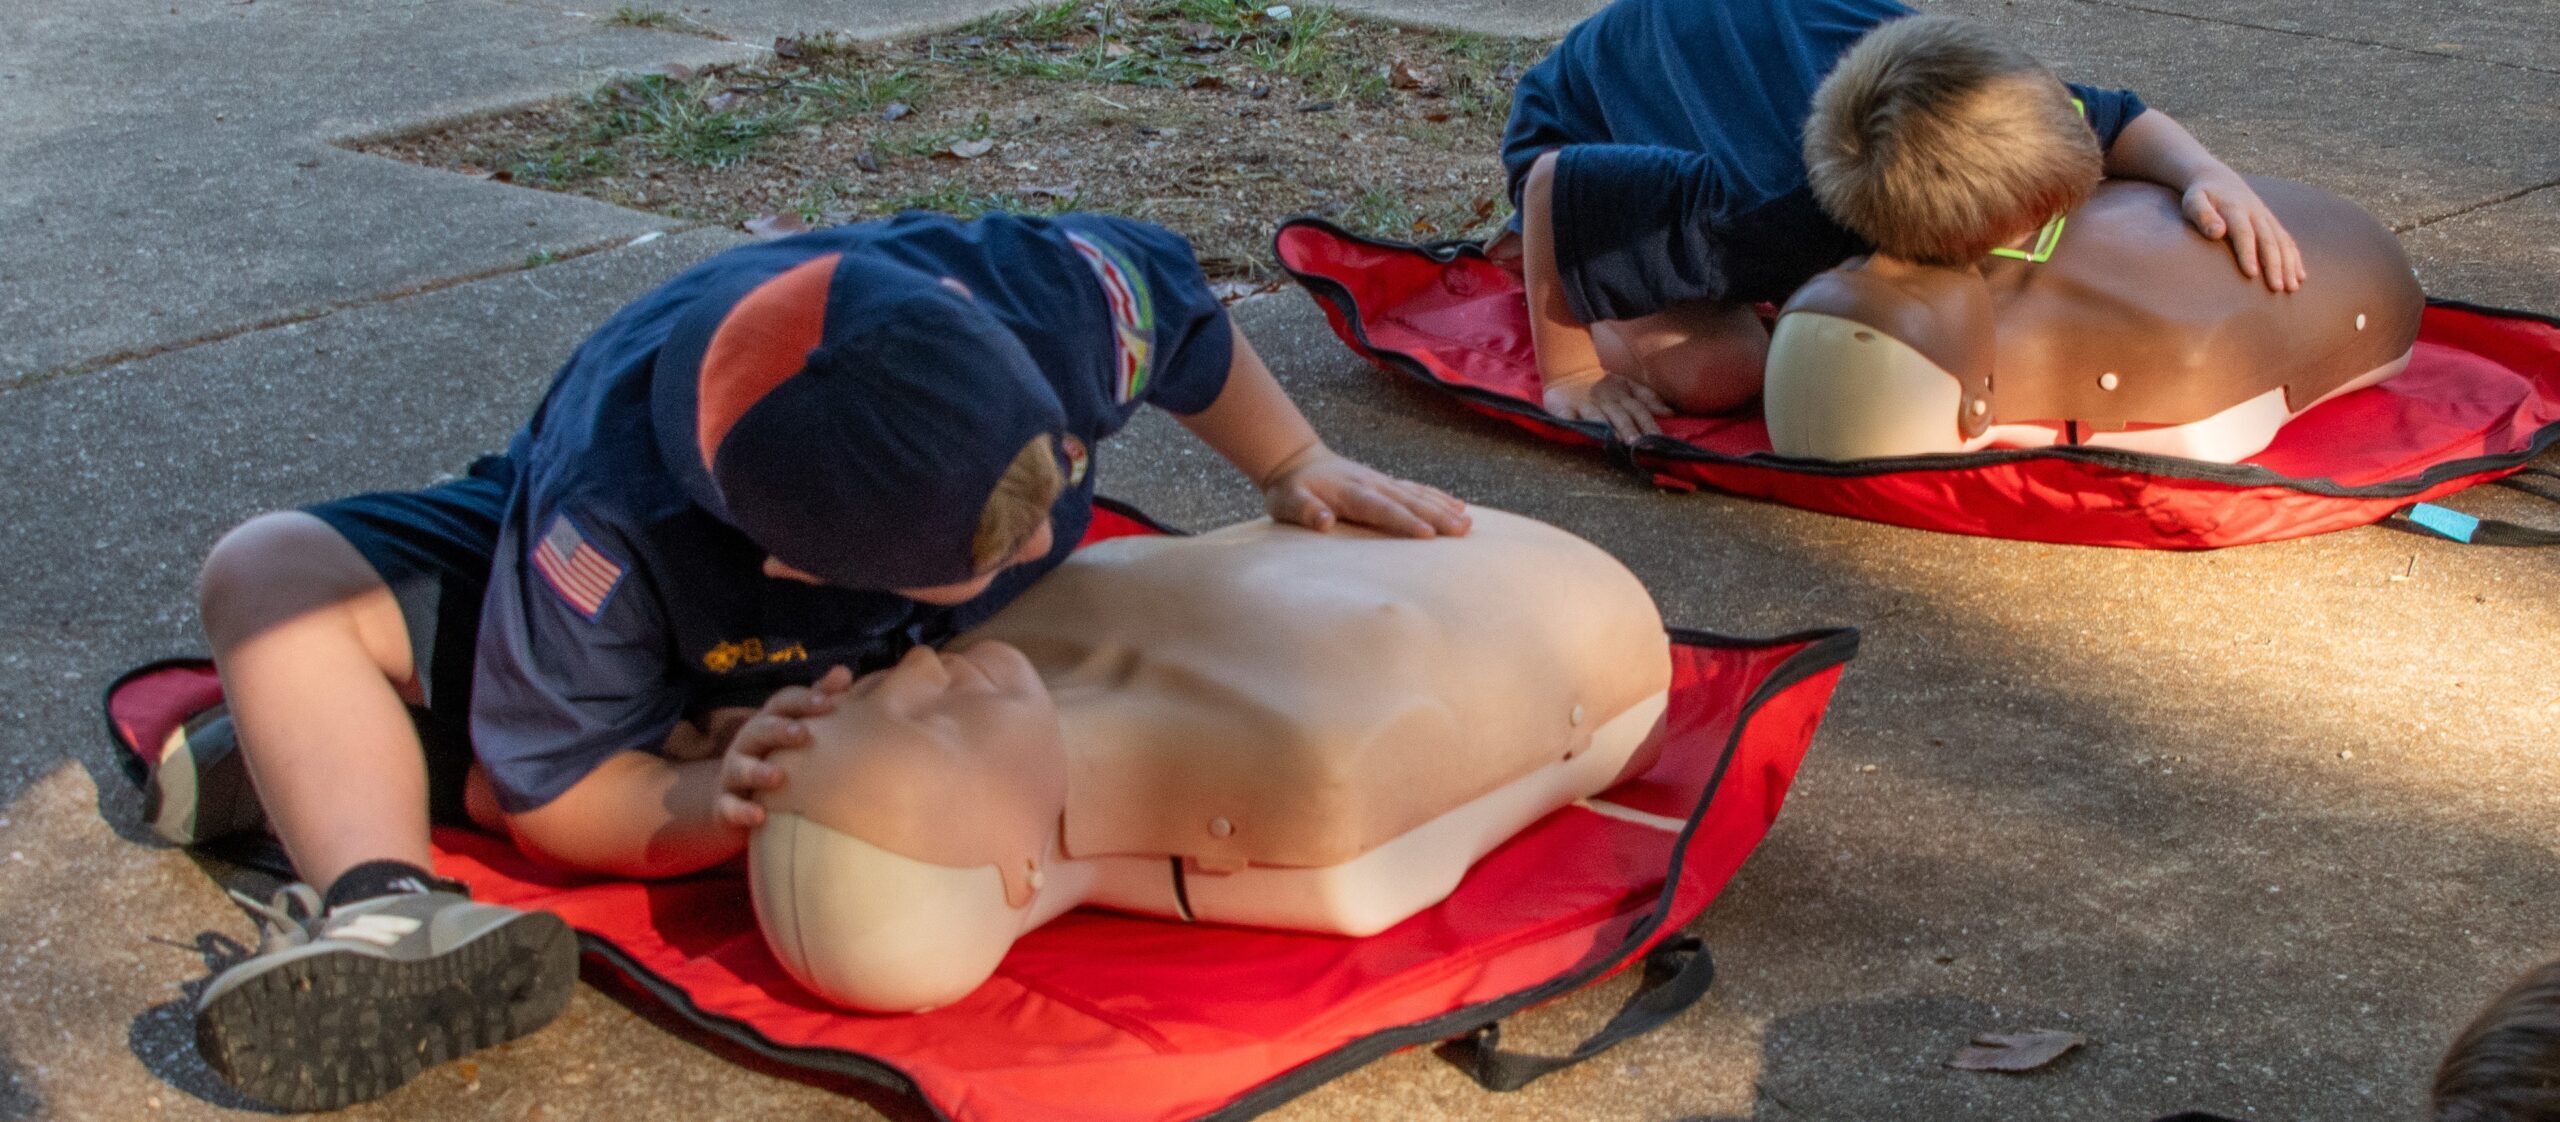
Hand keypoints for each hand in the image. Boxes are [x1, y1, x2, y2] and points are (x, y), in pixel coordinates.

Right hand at [714, 664, 852, 828]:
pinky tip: (760, 816)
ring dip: (757, 771)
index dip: (803, 701)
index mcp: (769, 722)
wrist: (742, 799)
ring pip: (739, 768)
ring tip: (779, 777)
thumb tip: (843, 672)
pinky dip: (741, 811)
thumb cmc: (782, 758)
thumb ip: (820, 701)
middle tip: (803, 734)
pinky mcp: (724, 805)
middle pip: (759, 729)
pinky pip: (728, 807)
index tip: (828, 703)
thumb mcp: (799, 729)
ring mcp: (733, 773)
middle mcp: (747, 743)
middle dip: (779, 730)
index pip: (782, 703)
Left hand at [1260, 445, 1470, 537]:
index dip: (1404, 522)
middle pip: (1409, 501)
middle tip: (1462, 531)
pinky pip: (1416, 490)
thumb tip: (1322, 521)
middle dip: (1437, 516)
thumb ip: (1305, 510)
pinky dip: (1438, 497)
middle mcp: (1372, 484)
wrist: (1295, 460)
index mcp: (1350, 492)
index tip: (1427, 535)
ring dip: (1444, 508)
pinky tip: (1458, 506)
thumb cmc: (1290, 489)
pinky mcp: (1386, 483)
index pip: (1381, 508)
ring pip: (1418, 495)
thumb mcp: (1287, 501)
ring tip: (1468, 523)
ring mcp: (1381, 481)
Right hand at [1543, 370, 1667, 439]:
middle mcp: (1605, 401)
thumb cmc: (1603, 385)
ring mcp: (1584, 404)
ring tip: (1613, 441)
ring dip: (1604, 427)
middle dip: (1629, 429)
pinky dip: (1569, 421)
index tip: (1659, 440)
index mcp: (1622, 396)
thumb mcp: (1627, 386)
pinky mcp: (1564, 407)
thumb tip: (1670, 413)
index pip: (1639, 410)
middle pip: (1620, 415)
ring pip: (1596, 416)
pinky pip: (1567, 415)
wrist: (1569, 371)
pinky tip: (1574, 428)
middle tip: (1638, 444)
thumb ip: (1648, 398)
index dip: (1649, 424)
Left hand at [2181, 171, 2304, 292]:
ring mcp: (2266, 218)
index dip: (2248, 253)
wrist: (2218, 179)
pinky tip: (2300, 276)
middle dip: (2274, 264)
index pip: (2244, 233)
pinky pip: (2287, 241)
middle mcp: (2256, 213)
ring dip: (2289, 265)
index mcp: (2235, 209)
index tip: (2252, 274)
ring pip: (2282, 242)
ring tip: (2292, 287)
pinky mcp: (2272, 222)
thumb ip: (2202, 215)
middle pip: (2268, 240)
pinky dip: (2295, 258)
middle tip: (2277, 288)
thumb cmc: (2201, 196)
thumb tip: (2217, 232)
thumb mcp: (2194, 201)